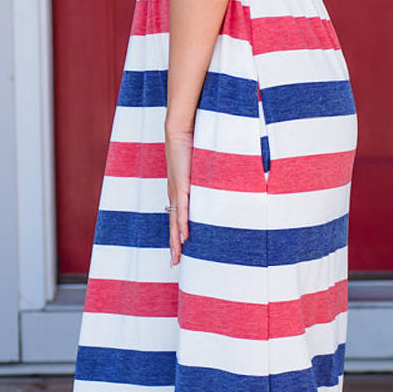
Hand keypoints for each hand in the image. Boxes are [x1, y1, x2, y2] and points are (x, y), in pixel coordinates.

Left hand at [165, 123, 192, 266]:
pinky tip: (184, 238)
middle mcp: (174, 193)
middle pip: (174, 224)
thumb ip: (204, 177)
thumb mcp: (199, 166)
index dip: (177, 234)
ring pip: (176, 222)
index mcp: (177, 190)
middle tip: (175, 263)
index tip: (178, 250)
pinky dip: (183, 225)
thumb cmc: (190, 143)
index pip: (176, 217)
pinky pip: (183, 209)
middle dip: (174, 245)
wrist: (180, 128)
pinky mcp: (181, 185)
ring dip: (176, 241)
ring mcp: (177, 190)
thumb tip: (218, 181)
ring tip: (177, 257)